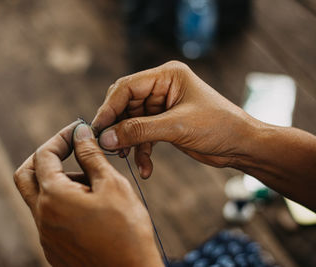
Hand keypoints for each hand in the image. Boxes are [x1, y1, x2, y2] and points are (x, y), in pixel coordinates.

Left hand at [14, 122, 162, 266]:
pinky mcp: (54, 248)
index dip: (61, 137)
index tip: (79, 131)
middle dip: (45, 157)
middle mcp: (41, 217)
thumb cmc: (127, 230)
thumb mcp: (111, 184)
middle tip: (70, 150)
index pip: (44, 154)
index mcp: (53, 197)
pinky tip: (90, 205)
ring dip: (58, 181)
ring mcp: (45, 235)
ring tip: (93, 184)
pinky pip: (49, 216)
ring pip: (39, 197)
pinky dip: (62, 201)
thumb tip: (79, 132)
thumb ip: (90, 155)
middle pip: (26, 175)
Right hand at [92, 61, 254, 177]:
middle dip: (117, 126)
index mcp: (167, 76)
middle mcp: (162, 88)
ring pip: (132, 123)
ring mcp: (162, 107)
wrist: (242, 146)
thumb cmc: (218, 127)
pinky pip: (144, 136)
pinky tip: (145, 168)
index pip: (127, 87)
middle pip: (125, 105)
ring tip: (124, 157)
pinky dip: (142, 151)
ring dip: (128, 142)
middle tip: (107, 145)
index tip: (97, 128)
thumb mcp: (176, 127)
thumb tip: (106, 138)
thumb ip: (138, 131)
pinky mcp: (164, 124)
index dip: (109, 107)